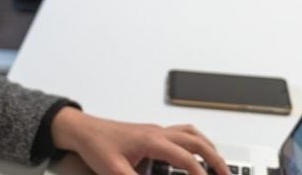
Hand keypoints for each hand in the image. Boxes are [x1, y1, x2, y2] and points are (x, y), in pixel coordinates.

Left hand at [51, 108, 229, 174]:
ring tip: (219, 164)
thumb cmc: (96, 146)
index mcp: (151, 140)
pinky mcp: (151, 133)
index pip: (185, 157)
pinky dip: (195, 141)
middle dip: (215, 158)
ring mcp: (155, 131)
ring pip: (191, 133)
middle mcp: (157, 132)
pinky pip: (181, 132)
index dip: (200, 174)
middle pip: (196, 141)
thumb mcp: (113, 171)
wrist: (82, 130)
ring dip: (208, 147)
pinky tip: (195, 153)